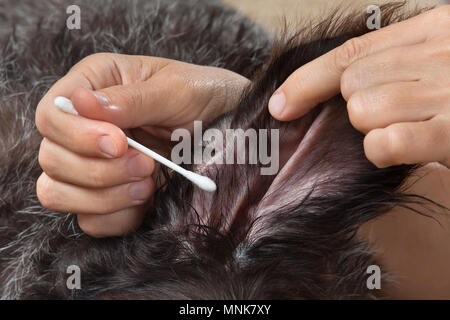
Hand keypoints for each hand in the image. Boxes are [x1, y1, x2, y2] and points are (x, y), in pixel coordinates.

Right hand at [36, 53, 248, 236]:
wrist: (237, 131)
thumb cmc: (207, 96)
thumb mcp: (177, 90)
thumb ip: (131, 99)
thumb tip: (80, 102)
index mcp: (96, 87)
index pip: (51, 114)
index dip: (77, 134)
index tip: (120, 142)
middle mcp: (87, 126)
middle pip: (51, 158)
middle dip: (98, 169)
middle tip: (146, 164)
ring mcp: (96, 164)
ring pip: (59, 193)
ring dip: (104, 196)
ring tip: (149, 183)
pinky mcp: (110, 196)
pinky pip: (89, 220)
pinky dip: (115, 217)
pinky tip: (147, 200)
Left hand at [268, 5, 449, 168]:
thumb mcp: (440, 57)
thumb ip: (397, 59)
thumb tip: (341, 83)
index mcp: (433, 28)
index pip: (350, 53)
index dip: (307, 81)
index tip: (280, 104)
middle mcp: (438, 53)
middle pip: (351, 82)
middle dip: (355, 109)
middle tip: (390, 120)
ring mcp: (447, 92)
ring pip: (362, 110)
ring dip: (371, 130)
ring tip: (406, 131)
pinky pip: (387, 141)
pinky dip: (381, 151)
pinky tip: (398, 152)